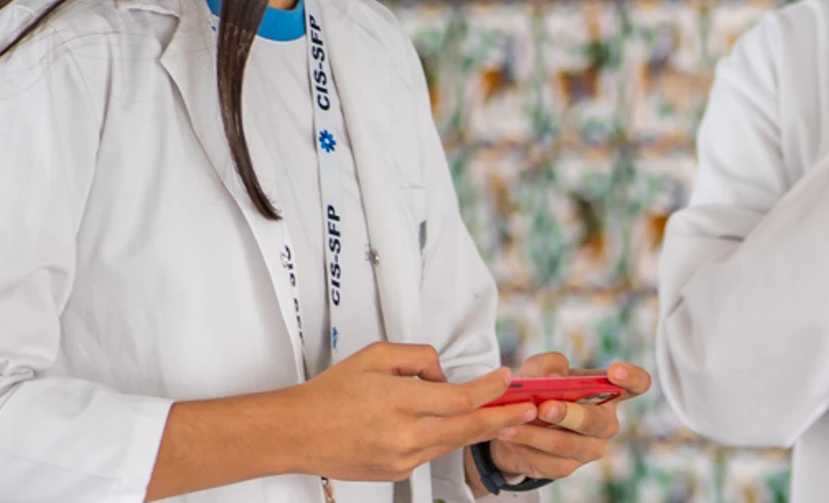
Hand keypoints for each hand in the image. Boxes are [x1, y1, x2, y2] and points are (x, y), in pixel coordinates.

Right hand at [284, 343, 532, 482]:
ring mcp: (402, 459)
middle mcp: (405, 435)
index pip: (462, 397)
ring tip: (504, 417)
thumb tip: (444, 374)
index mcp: (401, 402)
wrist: (297, 432)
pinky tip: (449, 426)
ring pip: (454, 442)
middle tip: (530, 408)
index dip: (491, 388)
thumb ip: (419, 358)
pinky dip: (445, 437)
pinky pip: (432, 452)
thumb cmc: (331, 393)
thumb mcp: (377, 356)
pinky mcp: (398, 473)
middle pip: (469, 427)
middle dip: (505, 417)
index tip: (506, 378)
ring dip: (481, 429)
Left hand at [485, 353, 652, 481]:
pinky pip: (548, 461)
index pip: (637, 385)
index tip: (614, 371)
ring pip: (567, 444)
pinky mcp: (567, 467)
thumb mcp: (538, 370)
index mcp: (608, 393)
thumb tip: (554, 375)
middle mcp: (606, 422)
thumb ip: (546, 364)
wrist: (516, 425)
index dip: (632, 378)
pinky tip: (511, 437)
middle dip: (570, 414)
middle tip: (545, 408)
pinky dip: (526, 448)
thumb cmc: (539, 392)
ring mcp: (589, 448)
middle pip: (598, 421)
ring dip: (536, 435)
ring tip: (511, 426)